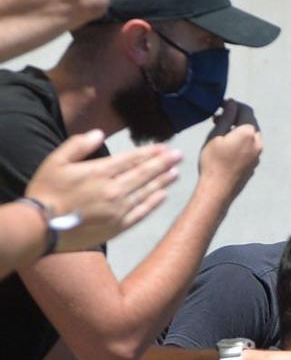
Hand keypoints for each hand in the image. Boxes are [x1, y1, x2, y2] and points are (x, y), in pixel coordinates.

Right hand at [24, 132, 179, 251]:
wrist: (43, 226)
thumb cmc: (46, 191)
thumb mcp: (55, 161)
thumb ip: (78, 145)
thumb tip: (98, 133)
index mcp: (99, 172)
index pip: (131, 159)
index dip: (149, 152)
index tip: (164, 147)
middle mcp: (114, 190)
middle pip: (144, 173)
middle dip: (163, 163)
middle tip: (179, 155)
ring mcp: (119, 209)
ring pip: (146, 191)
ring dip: (163, 180)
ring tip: (176, 172)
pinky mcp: (119, 225)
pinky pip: (142, 212)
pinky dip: (154, 202)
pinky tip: (163, 195)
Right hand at [197, 101, 261, 195]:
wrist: (218, 188)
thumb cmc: (213, 161)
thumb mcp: (216, 135)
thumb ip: (227, 117)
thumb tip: (232, 102)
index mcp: (248, 133)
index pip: (245, 110)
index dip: (232, 105)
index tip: (219, 107)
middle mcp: (258, 142)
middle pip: (250, 121)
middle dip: (235, 116)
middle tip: (217, 118)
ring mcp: (258, 154)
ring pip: (251, 133)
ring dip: (238, 128)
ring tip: (220, 130)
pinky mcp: (255, 162)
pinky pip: (251, 145)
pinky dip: (241, 139)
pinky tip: (228, 144)